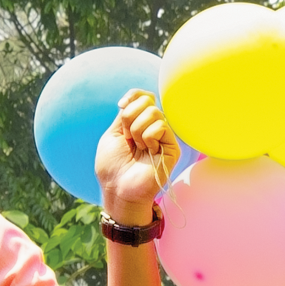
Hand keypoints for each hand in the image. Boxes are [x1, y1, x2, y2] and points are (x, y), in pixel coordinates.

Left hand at [95, 89, 179, 224]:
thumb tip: (136, 97)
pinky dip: (147, 138)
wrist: (118, 188)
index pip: (143, 96)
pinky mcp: (172, 146)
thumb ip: (125, 114)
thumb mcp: (113, 134)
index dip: (132, 96)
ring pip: (153, 112)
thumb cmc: (112, 166)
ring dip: (136, 130)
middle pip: (147, 101)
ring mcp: (164, 136)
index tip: (121, 106)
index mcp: (138, 123)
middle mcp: (153, 127)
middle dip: (130, 117)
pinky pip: (160, 126)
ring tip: (137, 148)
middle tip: (128, 138)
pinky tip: (147, 152)